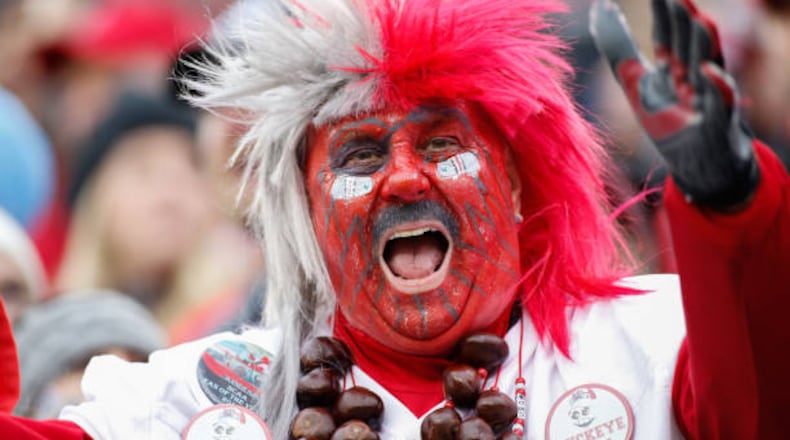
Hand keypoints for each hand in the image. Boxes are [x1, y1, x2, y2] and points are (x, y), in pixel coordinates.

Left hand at [590, 0, 759, 209]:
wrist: (698, 166)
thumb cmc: (667, 120)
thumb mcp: (636, 82)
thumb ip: (619, 48)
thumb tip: (600, 9)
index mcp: (673, 68)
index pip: (667, 36)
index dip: (663, 14)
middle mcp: (694, 78)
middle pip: (688, 46)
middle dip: (684, 22)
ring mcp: (708, 99)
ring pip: (708, 66)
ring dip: (704, 44)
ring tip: (699, 19)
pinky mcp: (718, 124)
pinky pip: (720, 104)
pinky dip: (716, 88)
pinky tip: (707, 71)